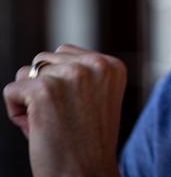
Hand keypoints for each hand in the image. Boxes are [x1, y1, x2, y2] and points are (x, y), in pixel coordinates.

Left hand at [3, 44, 125, 176]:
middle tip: (62, 118)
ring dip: (30, 98)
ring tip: (50, 123)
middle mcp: (95, 65)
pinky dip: (15, 112)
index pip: (65, 53)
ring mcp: (71, 75)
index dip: (61, 83)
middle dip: (44, 87)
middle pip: (45, 60)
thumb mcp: (96, 97)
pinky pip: (11, 90)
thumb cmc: (86, 143)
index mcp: (112, 65)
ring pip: (26, 73)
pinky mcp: (44, 90)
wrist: (86, 175)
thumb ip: (82, 73)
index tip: (77, 109)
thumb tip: (43, 62)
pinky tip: (36, 128)